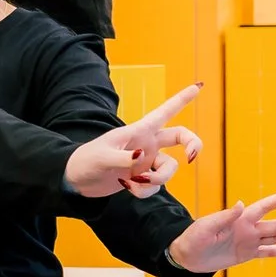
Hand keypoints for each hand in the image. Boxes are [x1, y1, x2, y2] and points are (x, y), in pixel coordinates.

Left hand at [64, 84, 202, 198]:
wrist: (76, 181)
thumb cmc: (85, 161)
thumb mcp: (102, 157)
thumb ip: (124, 159)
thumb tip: (142, 158)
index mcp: (139, 131)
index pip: (165, 112)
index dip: (182, 99)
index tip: (199, 85)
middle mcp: (147, 143)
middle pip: (182, 137)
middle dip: (193, 145)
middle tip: (191, 157)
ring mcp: (147, 161)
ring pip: (169, 169)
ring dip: (157, 180)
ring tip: (135, 182)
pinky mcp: (143, 177)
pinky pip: (155, 186)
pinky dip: (145, 191)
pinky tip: (128, 188)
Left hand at [167, 188, 275, 273]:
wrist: (185, 256)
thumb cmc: (192, 238)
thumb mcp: (206, 227)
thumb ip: (225, 216)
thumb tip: (242, 204)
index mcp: (240, 219)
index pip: (264, 207)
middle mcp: (248, 229)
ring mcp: (249, 242)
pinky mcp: (246, 255)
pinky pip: (269, 253)